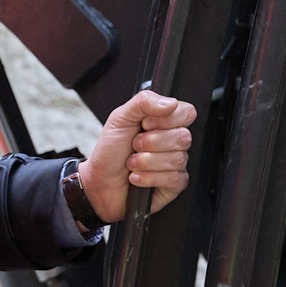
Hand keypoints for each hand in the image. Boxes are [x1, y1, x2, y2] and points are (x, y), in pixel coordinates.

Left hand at [79, 87, 198, 221]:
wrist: (99, 181)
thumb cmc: (110, 151)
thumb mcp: (120, 118)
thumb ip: (144, 101)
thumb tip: (171, 102)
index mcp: (164, 121)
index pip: (186, 113)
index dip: (165, 119)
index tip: (145, 124)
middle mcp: (173, 141)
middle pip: (183, 137)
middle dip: (151, 142)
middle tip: (135, 145)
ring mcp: (176, 163)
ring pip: (177, 159)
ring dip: (146, 162)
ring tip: (132, 163)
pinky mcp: (175, 185)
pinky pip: (174, 179)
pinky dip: (148, 178)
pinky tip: (136, 176)